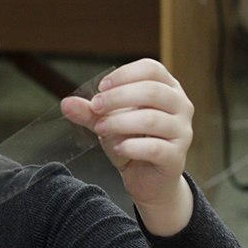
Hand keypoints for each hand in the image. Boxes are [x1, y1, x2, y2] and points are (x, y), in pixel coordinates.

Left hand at [60, 58, 194, 235]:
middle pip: (152, 91)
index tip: (101, 87)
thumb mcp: (107, 121)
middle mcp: (180, 106)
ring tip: (100, 128)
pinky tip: (117, 147)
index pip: (151, 69)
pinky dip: (130, 146)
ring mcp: (182, 131)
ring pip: (152, 119)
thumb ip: (89, 111)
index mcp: (167, 88)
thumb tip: (65, 103)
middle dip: (117, 98)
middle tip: (95, 107)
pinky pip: (154, 148)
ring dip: (119, 122)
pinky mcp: (177, 156)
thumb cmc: (131, 141)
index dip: (124, 75)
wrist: (148, 179)